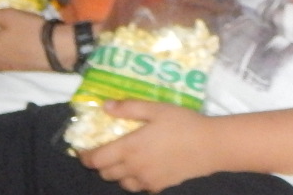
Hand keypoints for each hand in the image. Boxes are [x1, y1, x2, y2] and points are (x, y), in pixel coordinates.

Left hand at [81, 101, 215, 192]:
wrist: (210, 146)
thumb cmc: (183, 123)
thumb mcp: (156, 109)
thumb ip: (129, 108)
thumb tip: (105, 106)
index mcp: (129, 148)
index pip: (96, 159)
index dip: (85, 156)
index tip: (82, 150)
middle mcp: (134, 168)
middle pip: (105, 173)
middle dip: (100, 163)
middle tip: (105, 151)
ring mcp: (146, 180)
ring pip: (121, 182)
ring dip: (117, 173)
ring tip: (124, 159)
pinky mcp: (159, 186)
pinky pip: (139, 186)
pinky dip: (135, 179)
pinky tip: (145, 166)